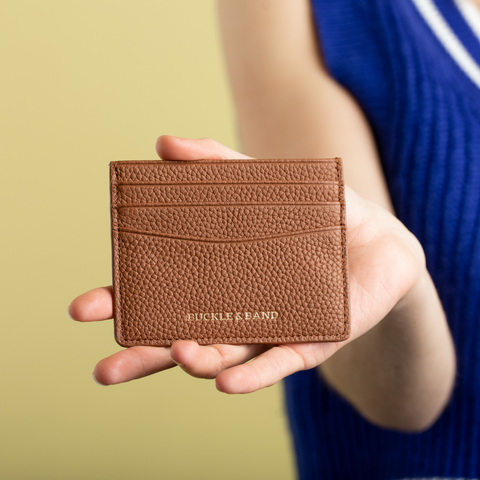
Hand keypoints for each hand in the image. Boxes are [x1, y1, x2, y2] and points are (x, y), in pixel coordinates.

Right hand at [69, 135, 424, 392]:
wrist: (377, 238)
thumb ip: (218, 164)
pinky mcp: (310, 341)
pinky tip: (225, 383)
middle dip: (145, 354)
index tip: (86, 308)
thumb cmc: (314, 214)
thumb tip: (163, 144)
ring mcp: (270, 330)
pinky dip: (254, 374)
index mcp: (217, 278)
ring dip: (198, 362)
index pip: (162, 296)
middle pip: (182, 340)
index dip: (125, 303)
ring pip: (226, 357)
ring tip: (178, 355)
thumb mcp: (263, 183)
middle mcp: (236, 311)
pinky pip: (278, 363)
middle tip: (105, 367)